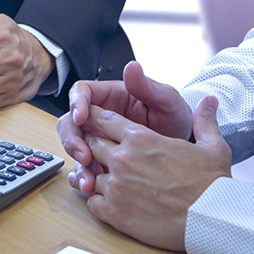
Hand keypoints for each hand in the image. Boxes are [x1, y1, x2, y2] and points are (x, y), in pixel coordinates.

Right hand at [58, 61, 191, 193]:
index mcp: (110, 96)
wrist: (183, 152)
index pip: (81, 92)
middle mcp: (98, 118)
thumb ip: (147, 86)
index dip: (76, 103)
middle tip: (84, 155)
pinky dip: (83, 176)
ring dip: (77, 164)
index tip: (81, 117)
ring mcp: (96, 139)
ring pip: (74, 147)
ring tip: (89, 180)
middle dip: (72, 139)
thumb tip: (131, 67)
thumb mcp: (167, 102)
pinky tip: (88, 186)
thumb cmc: (175, 119)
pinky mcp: (99, 159)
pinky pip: (83, 167)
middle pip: (69, 122)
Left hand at [81, 97, 230, 250]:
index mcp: (141, 139)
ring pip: (90, 175)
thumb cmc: (211, 184)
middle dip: (97, 148)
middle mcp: (122, 159)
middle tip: (106, 156)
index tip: (95, 123)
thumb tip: (209, 101)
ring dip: (99, 177)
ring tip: (114, 183)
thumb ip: (204, 121)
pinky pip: (92, 201)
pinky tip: (113, 202)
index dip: (97, 120)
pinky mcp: (113, 212)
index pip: (104, 120)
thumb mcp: (212, 146)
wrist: (211, 219)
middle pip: (92, 145)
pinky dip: (98, 201)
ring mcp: (115, 186)